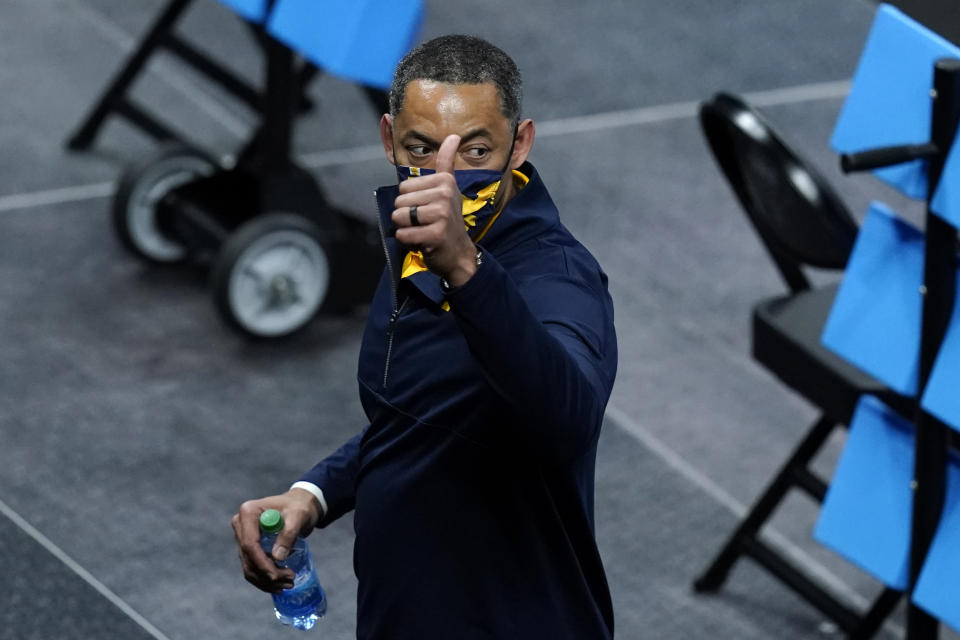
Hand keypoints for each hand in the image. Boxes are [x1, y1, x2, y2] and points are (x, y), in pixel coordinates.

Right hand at [231, 488, 320, 592]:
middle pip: (248, 557)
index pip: (249, 544)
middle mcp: (241, 525)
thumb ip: (288, 534)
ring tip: (288, 584)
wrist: (298, 506)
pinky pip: (252, 567)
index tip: (276, 576)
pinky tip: (278, 585)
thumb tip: (277, 557)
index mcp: (248, 513)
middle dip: (267, 574)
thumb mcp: (298, 516)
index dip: (261, 563)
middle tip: (290, 580)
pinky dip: (263, 578)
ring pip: (249, 566)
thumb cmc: (298, 507)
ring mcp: (243, 537)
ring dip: (265, 580)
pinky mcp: (249, 547)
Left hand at [392, 134, 480, 286]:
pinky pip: (403, 234)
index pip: (403, 188)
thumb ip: (446, 163)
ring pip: (399, 217)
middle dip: (406, 217)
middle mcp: (445, 194)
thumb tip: (453, 136)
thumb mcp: (449, 188)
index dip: (410, 202)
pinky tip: (423, 242)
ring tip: (423, 231)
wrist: (459, 253)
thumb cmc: (448, 220)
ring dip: (406, 229)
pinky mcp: (435, 234)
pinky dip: (408, 241)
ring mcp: (441, 214)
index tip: (428, 208)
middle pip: (399, 202)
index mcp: (445, 181)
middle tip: (425, 223)